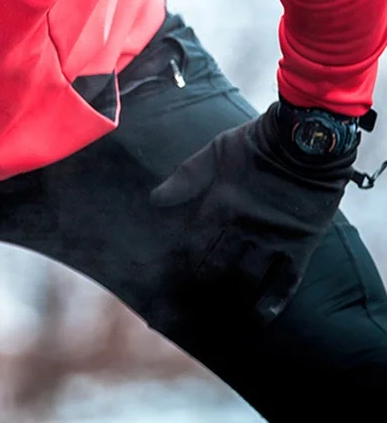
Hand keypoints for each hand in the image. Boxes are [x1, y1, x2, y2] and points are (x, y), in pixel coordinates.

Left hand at [150, 101, 356, 323]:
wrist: (305, 142)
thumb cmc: (255, 143)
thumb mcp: (214, 153)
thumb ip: (185, 178)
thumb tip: (154, 200)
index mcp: (219, 205)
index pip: (193, 241)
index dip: (180, 257)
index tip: (167, 270)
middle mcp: (243, 228)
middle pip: (216, 264)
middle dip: (201, 281)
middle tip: (191, 295)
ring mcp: (272, 239)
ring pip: (246, 278)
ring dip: (231, 296)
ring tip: (219, 310)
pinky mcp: (299, 246)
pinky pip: (285, 283)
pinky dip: (272, 303)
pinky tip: (259, 318)